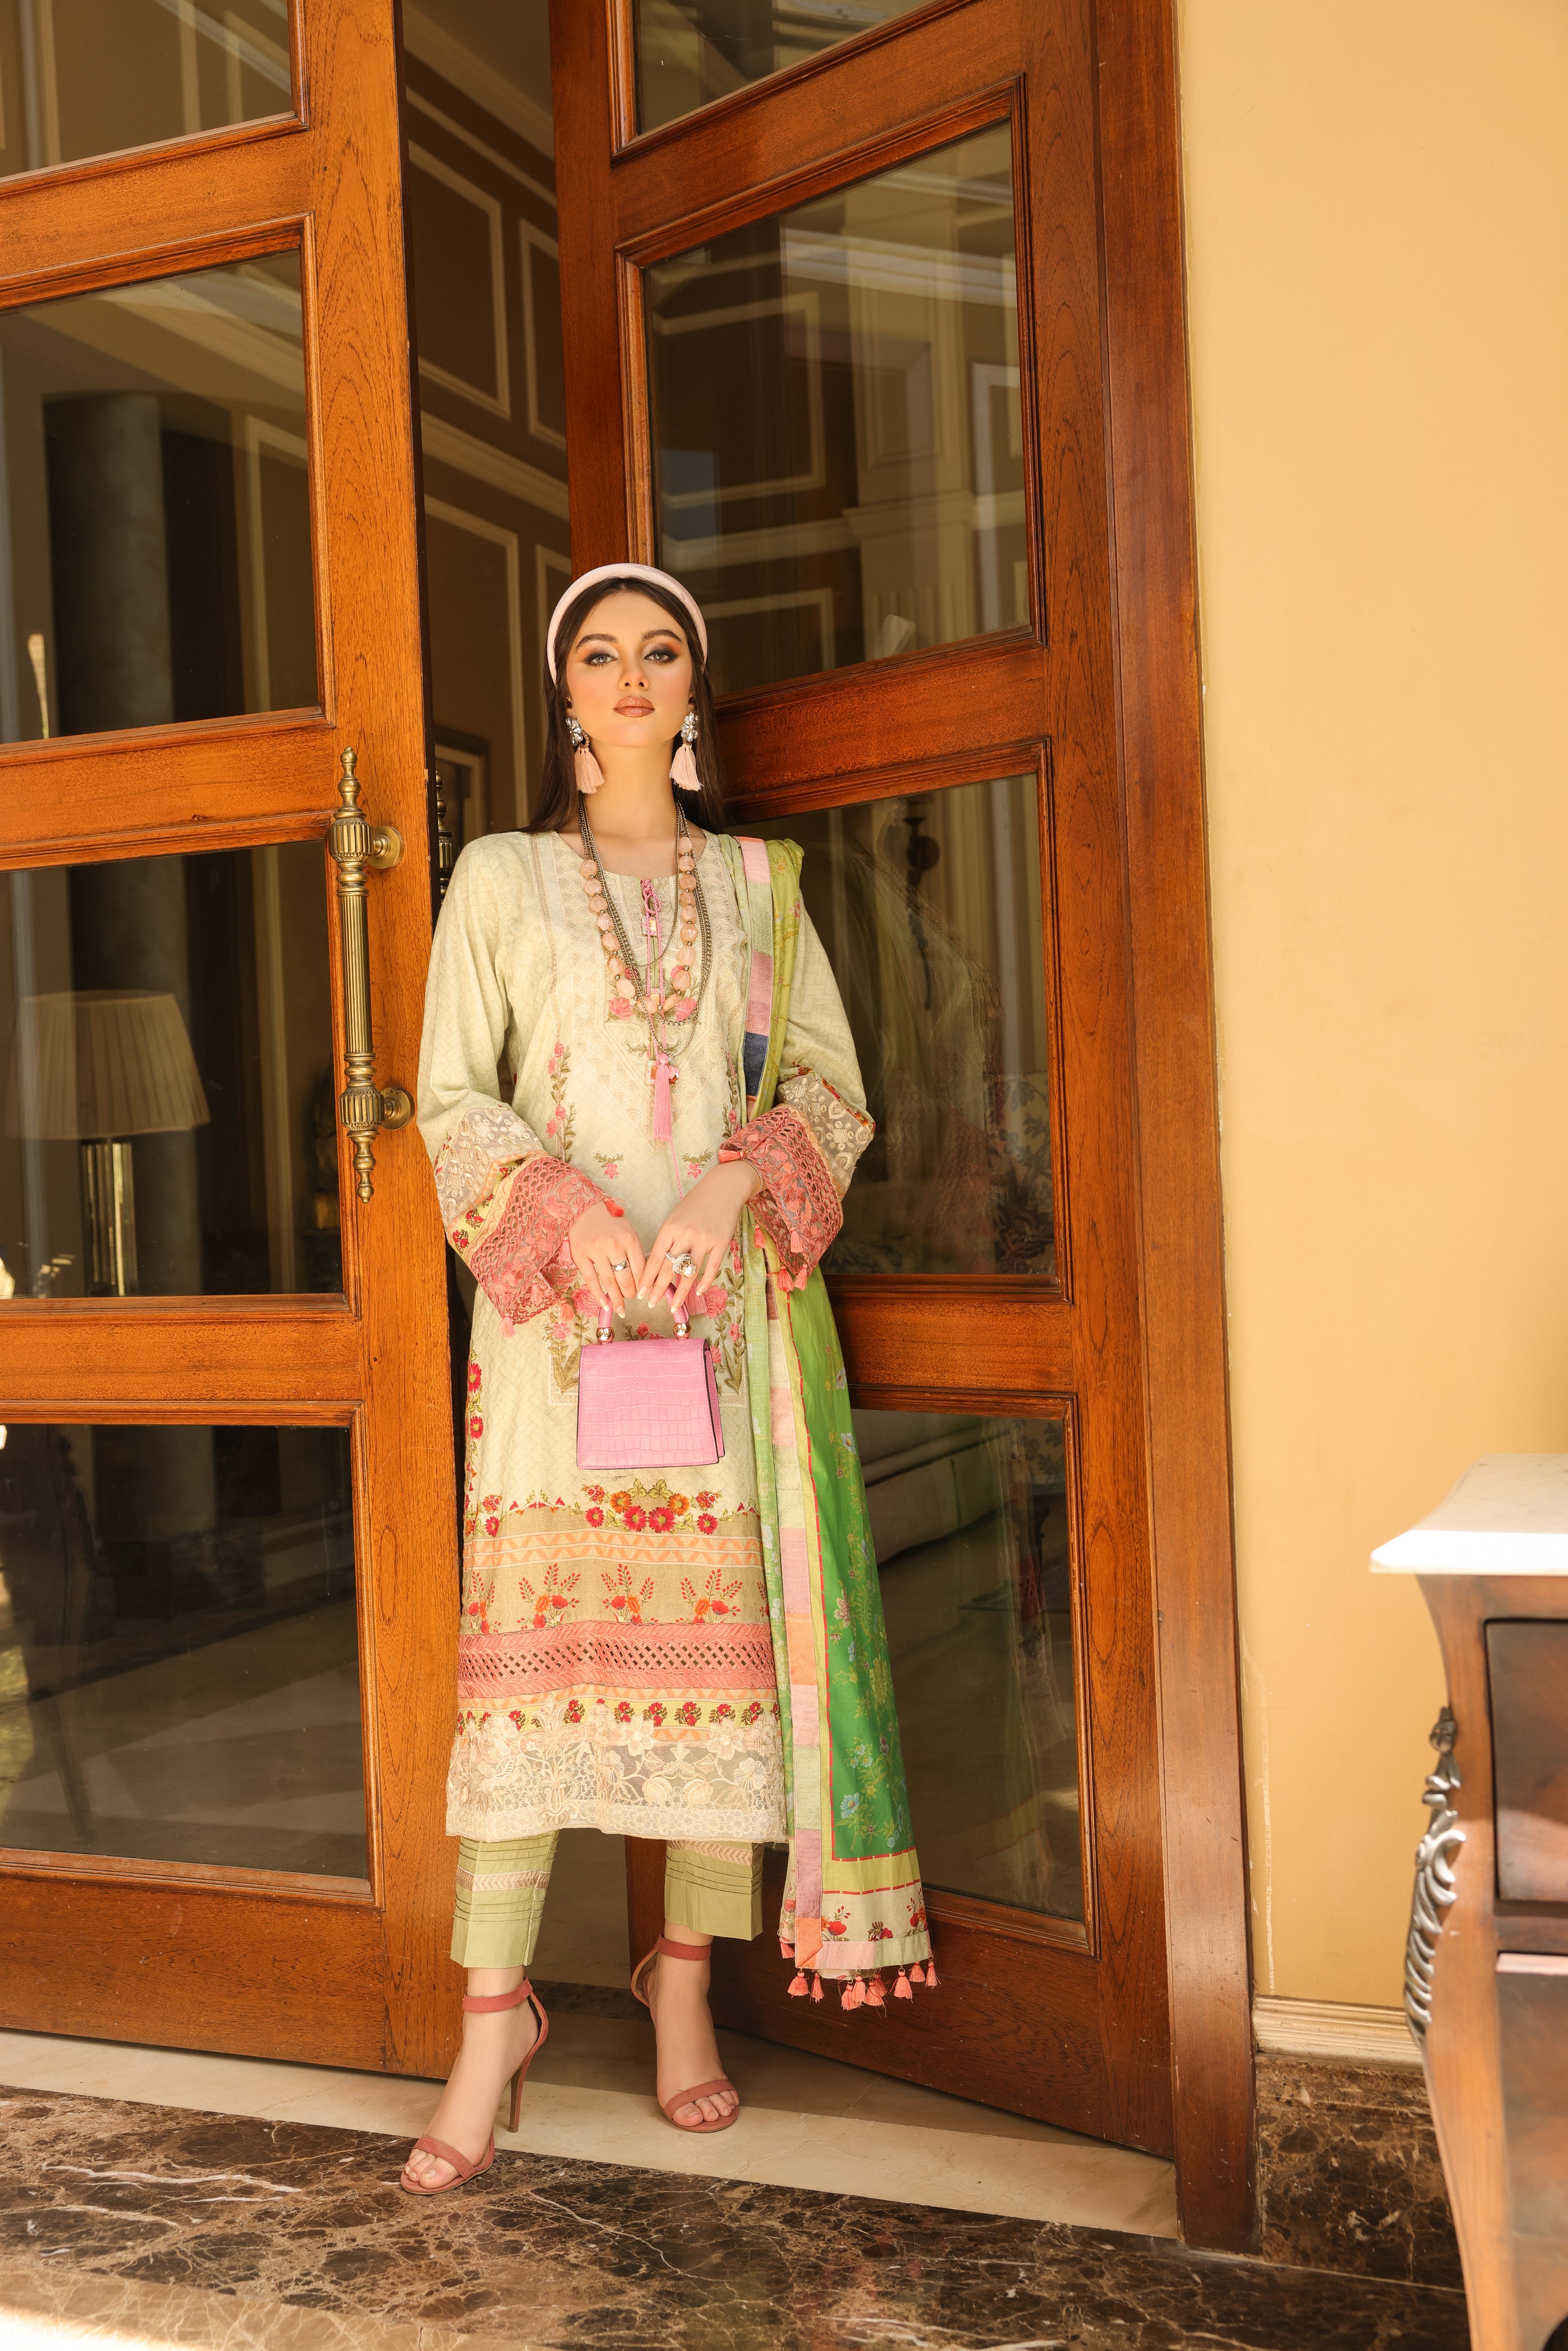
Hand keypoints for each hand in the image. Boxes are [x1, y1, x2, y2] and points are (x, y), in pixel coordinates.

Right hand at [567, 1199, 645, 1315]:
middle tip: (630, 1299)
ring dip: (616, 1299)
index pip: (640, 1269)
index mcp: (629, 1239)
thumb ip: (635, 1252)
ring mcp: (595, 1251)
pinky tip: (604, 1305)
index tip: (643, 1293)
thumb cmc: (610, 1222)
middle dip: (629, 1293)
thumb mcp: (628, 1232)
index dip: (642, 1284)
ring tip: (621, 1309)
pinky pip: (591, 1280)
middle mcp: (613, 1245)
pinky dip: (598, 1295)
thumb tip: (642, 1279)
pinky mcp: (580, 1255)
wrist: (584, 1209)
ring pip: (609, 1281)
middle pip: (625, 1278)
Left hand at [641, 1160, 760, 1323]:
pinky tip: (698, 1292)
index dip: (647, 1278)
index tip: (641, 1293)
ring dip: (681, 1292)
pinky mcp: (721, 1243)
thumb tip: (658, 1265)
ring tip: (673, 1306)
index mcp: (670, 1228)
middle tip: (652, 1304)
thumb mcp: (675, 1217)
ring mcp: (704, 1240)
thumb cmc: (696, 1203)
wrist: (723, 1188)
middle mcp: (685, 1235)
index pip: (655, 1258)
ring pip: (689, 1272)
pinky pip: (711, 1268)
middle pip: (669, 1268)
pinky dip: (704, 1282)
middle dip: (659, 1289)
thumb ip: (668, 1239)